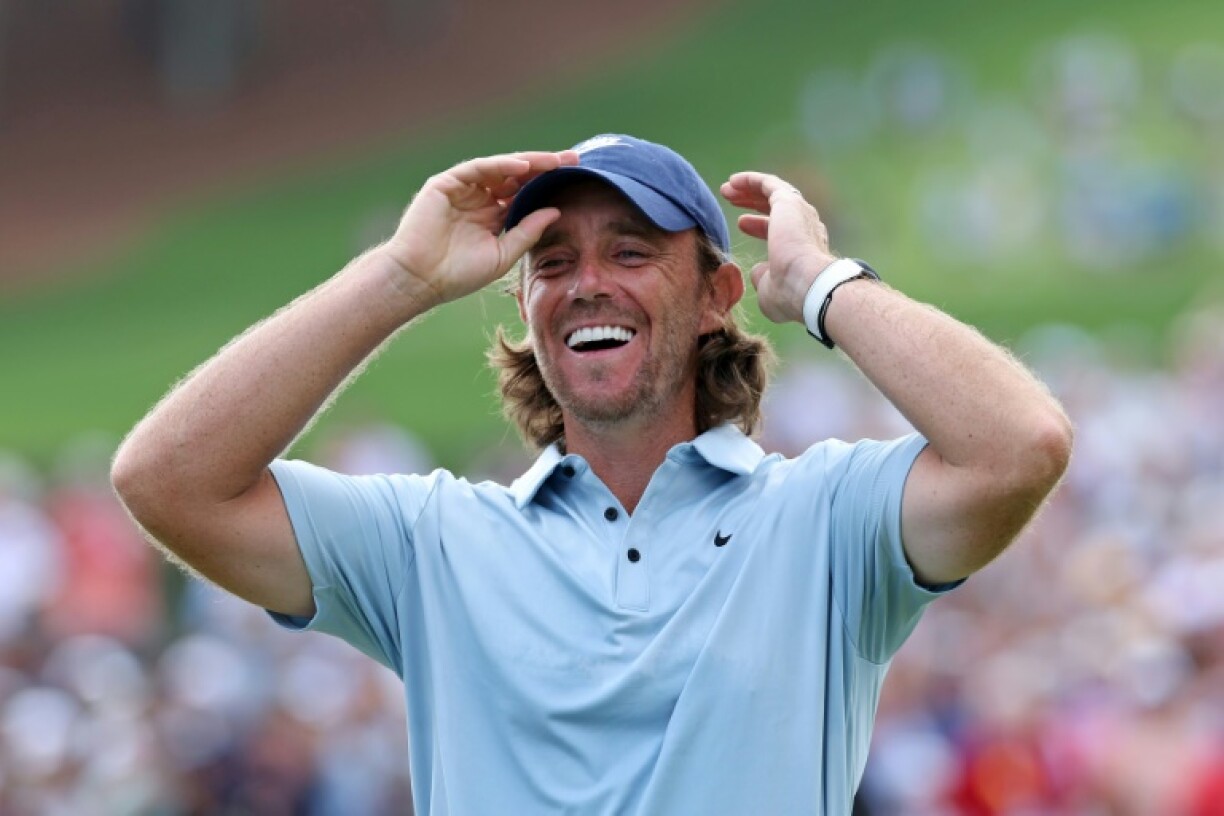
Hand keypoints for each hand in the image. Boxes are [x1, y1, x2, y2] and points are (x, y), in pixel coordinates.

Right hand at [383, 150, 578, 307]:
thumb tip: (555, 211)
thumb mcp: (503, 255)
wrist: (420, 280)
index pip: (523, 194)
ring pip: (500, 169)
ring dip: (528, 163)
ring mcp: (462, 190)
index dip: (547, 185)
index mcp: (491, 217)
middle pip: (516, 177)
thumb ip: (527, 232)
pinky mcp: (445, 184)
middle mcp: (478, 200)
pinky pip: (477, 169)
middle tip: (572, 159)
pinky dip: (500, 166)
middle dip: (544, 167)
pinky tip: (523, 167)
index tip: (576, 178)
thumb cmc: (458, 275)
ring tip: (554, 161)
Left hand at [721, 172, 836, 324]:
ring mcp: (799, 213)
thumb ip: (763, 278)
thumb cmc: (791, 295)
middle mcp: (806, 227)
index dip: (759, 226)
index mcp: (803, 248)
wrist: (808, 284)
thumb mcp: (770, 290)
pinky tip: (732, 182)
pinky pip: (767, 184)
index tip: (741, 223)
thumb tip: (757, 270)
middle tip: (732, 199)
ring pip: (772, 193)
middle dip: (752, 202)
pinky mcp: (788, 202)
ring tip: (726, 189)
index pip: (780, 230)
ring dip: (749, 189)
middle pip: (776, 208)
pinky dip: (750, 180)